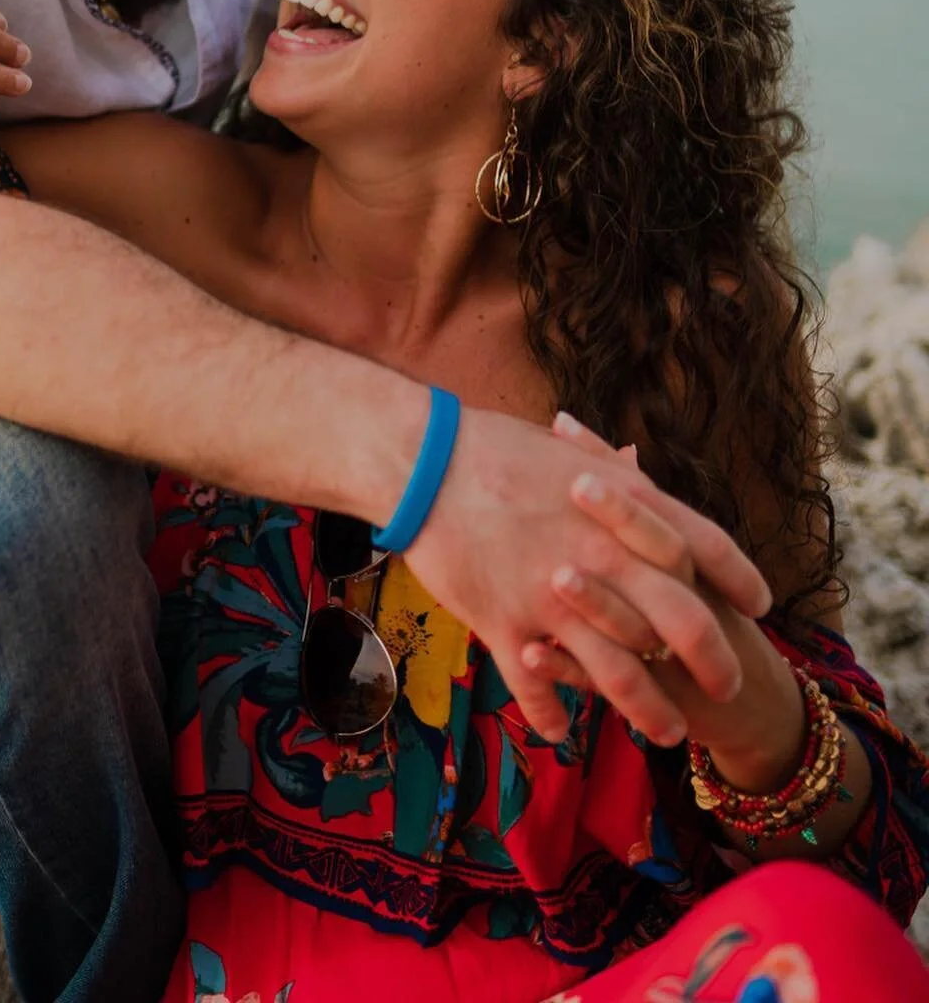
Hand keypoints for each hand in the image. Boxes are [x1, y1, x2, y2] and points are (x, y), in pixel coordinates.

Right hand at [402, 406, 772, 747]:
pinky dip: (553, 716)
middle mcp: (604, 557)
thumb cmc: (492, 448)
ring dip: (652, 711)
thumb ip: (609, 472)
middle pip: (684, 625)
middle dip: (713, 664)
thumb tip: (634, 466)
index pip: (708, 548)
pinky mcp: (509, 627)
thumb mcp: (566, 452)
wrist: (424, 462)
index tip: (758, 606)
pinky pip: (542, 690)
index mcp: (626, 506)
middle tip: (725, 687)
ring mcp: (557, 599)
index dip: (740, 581)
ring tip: (668, 733)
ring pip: (624, 676)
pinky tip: (561, 731)